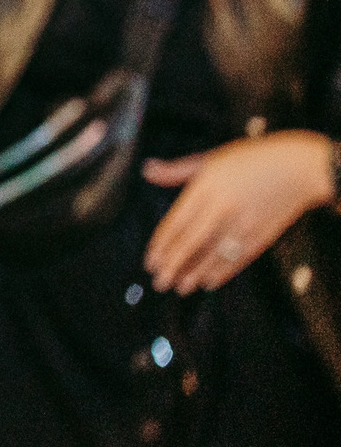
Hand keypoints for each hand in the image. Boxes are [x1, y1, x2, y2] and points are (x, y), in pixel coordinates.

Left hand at [143, 132, 337, 294]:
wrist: (298, 169)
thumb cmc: (251, 159)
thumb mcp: (210, 159)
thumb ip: (177, 171)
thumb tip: (148, 170)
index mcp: (205, 188)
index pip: (177, 222)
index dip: (162, 245)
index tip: (151, 260)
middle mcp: (222, 208)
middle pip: (192, 242)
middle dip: (174, 264)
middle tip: (159, 281)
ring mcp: (244, 223)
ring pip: (214, 255)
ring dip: (196, 273)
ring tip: (181, 287)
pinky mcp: (262, 235)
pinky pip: (239, 258)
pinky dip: (223, 271)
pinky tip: (210, 281)